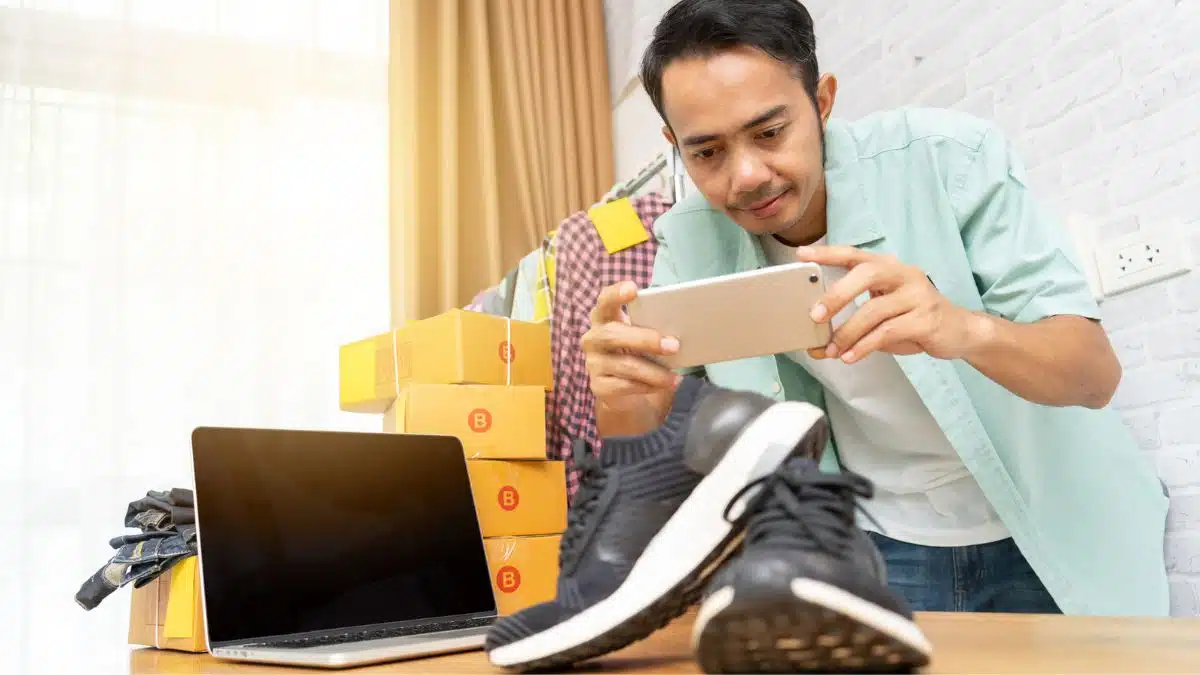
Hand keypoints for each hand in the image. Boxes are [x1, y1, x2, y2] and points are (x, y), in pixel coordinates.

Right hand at [581, 281, 681, 414]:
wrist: (626, 393)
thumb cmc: (639, 355)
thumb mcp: (644, 339)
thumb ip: (653, 330)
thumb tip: (677, 333)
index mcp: (605, 318)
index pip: (605, 301)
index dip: (615, 294)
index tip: (633, 289)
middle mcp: (593, 339)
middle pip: (611, 334)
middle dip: (644, 339)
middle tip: (673, 346)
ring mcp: (593, 363)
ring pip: (625, 365)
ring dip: (654, 371)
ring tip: (675, 377)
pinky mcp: (598, 386)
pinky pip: (625, 385)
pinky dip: (648, 386)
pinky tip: (663, 386)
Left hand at [797, 246, 978, 363]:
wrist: (960, 332)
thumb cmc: (913, 320)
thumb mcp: (881, 317)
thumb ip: (850, 326)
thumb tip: (816, 347)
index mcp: (890, 267)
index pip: (855, 255)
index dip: (828, 253)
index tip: (802, 255)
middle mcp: (905, 275)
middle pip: (867, 274)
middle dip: (837, 295)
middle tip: (814, 316)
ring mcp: (918, 295)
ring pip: (875, 310)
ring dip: (848, 332)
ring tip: (832, 350)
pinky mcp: (926, 319)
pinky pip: (888, 332)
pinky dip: (865, 346)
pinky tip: (851, 356)